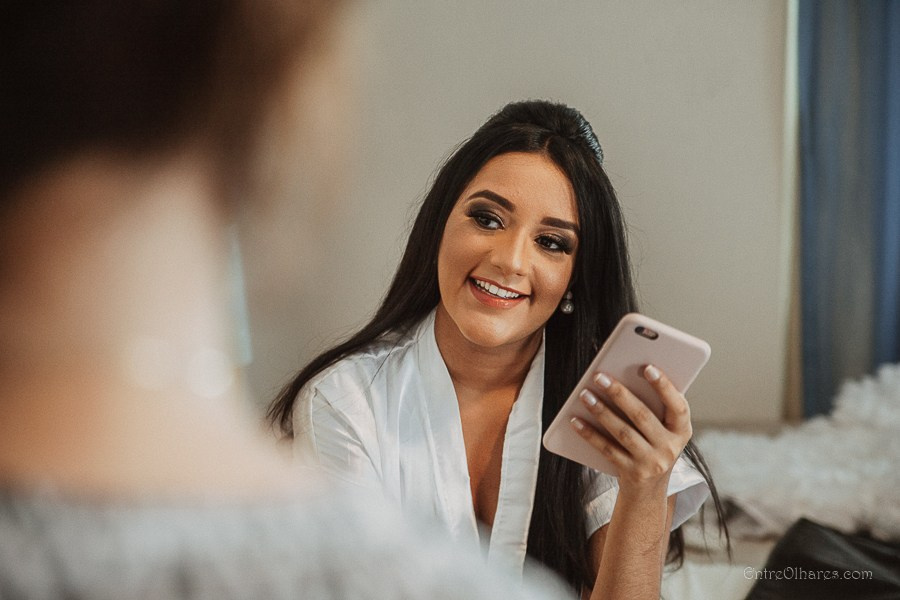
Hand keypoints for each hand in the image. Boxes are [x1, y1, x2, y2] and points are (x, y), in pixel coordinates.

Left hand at [570, 365, 691, 485]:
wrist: (649, 491)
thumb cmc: (653, 447)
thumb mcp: (663, 430)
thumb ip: (654, 408)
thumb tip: (625, 378)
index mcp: (681, 431)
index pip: (678, 406)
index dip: (665, 387)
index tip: (648, 368)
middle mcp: (670, 447)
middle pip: (642, 416)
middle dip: (619, 394)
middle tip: (600, 376)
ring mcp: (651, 462)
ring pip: (623, 432)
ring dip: (601, 411)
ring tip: (584, 395)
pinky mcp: (632, 472)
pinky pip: (607, 449)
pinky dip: (590, 434)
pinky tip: (575, 420)